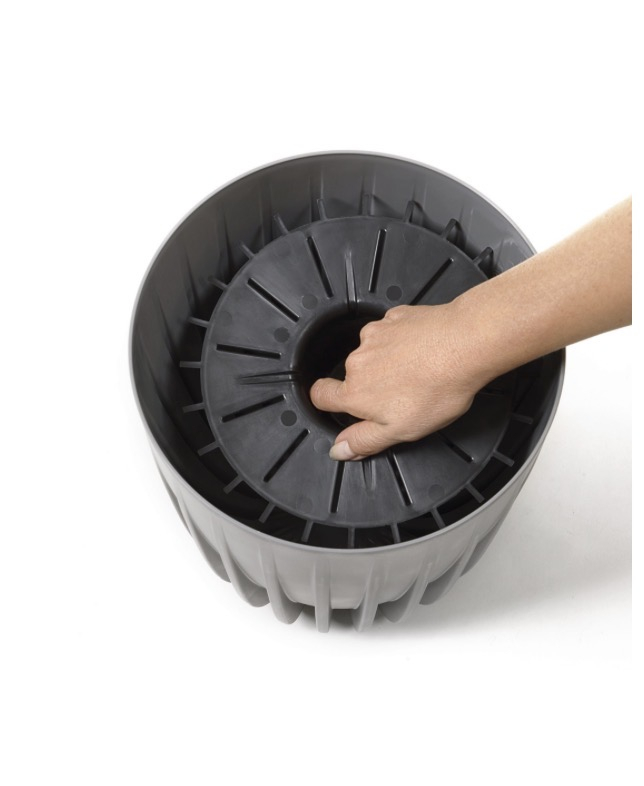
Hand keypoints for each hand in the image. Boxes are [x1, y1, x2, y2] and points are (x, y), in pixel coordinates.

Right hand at [309, 303, 483, 459]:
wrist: (465, 345)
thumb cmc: (437, 389)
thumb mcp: (400, 431)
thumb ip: (364, 441)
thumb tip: (339, 450)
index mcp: (355, 392)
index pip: (320, 395)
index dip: (325, 400)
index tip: (336, 402)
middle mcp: (358, 361)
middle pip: (353, 375)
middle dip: (371, 384)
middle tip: (402, 393)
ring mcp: (375, 335)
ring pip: (373, 352)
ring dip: (389, 361)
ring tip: (419, 370)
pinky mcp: (394, 317)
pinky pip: (391, 332)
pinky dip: (403, 341)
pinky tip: (424, 350)